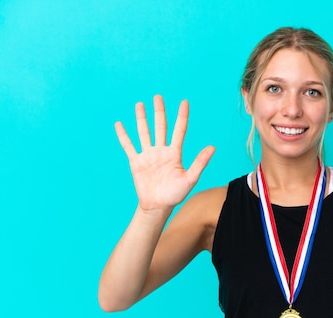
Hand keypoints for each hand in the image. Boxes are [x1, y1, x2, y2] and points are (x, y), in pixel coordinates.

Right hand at [115, 95, 214, 211]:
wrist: (158, 206)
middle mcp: (161, 151)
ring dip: (141, 119)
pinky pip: (128, 146)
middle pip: (160, 127)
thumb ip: (200, 162)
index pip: (179, 130)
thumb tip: (213, 147)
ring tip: (139, 104)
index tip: (184, 102)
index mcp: (175, 153)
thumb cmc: (175, 195)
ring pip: (144, 132)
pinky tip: (119, 124)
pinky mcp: (136, 162)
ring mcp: (148, 155)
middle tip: (158, 96)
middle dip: (159, 112)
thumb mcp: (190, 178)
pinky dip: (123, 136)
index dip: (182, 116)